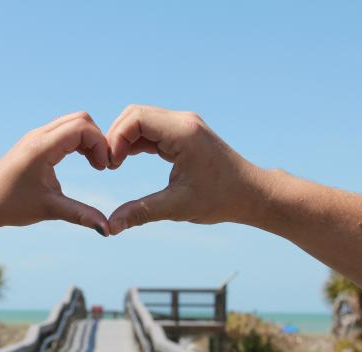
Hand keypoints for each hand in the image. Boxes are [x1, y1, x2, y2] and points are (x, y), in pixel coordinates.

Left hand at [0, 111, 110, 235]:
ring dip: (88, 140)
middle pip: (80, 119)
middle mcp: (39, 135)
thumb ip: (81, 215)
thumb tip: (107, 230)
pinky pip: (63, 130)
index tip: (103, 169)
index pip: (82, 128)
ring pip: (73, 122)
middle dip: (97, 139)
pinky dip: (78, 141)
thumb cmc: (11, 205)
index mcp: (42, 147)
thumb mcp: (49, 209)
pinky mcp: (34, 142)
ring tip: (94, 165)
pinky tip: (81, 161)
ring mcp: (36, 137)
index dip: (100, 145)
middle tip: (101, 166)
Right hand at [106, 105, 269, 234]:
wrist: (252, 194)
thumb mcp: (178, 207)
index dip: (116, 138)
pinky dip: (135, 143)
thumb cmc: (221, 199)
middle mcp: (183, 122)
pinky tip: (126, 161)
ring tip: (115, 166)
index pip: (136, 118)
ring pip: (142, 121)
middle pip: (135, 114)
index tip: (111, 165)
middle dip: (116, 136)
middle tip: (108, 165)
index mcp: (183, 132)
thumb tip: (110, 228)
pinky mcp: (184, 134)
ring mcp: (184, 126)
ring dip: (124, 139)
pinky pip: (152, 130)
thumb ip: (141, 213)